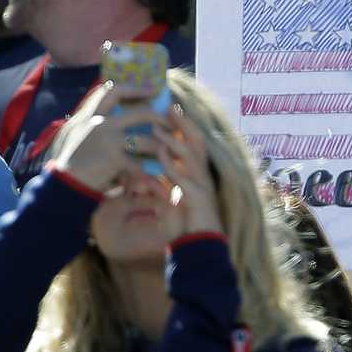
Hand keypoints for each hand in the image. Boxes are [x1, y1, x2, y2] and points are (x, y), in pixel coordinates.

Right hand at [54, 83, 168, 192]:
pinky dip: (151, 172)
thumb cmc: (74, 159)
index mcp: (92, 115)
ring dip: (161, 146)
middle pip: (141, 113)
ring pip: (146, 140)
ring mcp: (108, 141)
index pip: (114, 90)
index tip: (153, 89)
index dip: (136, 88)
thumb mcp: (79, 132)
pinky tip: (161, 177)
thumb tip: (114, 106)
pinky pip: (140, 164)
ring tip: (171, 150)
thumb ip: (95, 120)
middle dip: (161, 118)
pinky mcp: (113, 159)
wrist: (64, 183)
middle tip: (172, 123)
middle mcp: (100, 123)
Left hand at [153, 105, 223, 235]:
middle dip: (184, 123)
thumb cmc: (187, 222)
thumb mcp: (173, 199)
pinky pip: (185, 179)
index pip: (194, 142)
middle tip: (169, 107)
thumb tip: (147, 176)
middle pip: (197, 142)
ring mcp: (203, 185)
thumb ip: (162, 185)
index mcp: (199, 173)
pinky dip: (173, 167)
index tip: (171, 107)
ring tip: (158, 129)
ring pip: (191, 158)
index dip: (185, 124)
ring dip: (174, 142)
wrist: (202, 244)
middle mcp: (204, 175)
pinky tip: (161, 158)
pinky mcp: (198, 199)